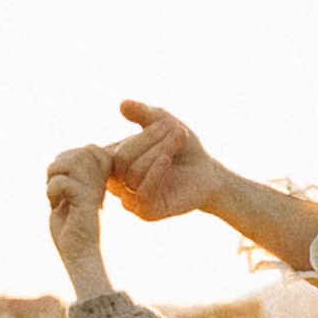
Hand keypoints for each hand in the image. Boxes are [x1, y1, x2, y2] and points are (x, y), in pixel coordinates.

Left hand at [46, 145, 113, 296]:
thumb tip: (60, 158)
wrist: (78, 256)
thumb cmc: (70, 230)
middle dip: (58, 164)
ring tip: (54, 194)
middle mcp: (101, 183)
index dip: (70, 156)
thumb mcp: (67, 198)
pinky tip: (55, 206)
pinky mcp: (87, 203)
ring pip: (72, 161)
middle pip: (80, 151)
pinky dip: (52, 191)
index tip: (61, 179)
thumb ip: (68, 177)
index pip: (91, 149)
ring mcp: (95, 192)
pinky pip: (64, 182)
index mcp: (99, 180)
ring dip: (54, 176)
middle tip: (54, 186)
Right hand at [106, 100, 223, 225]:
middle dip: (149, 140)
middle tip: (176, 129)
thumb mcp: (163, 123)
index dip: (136, 136)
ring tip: (180, 138)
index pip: (109, 150)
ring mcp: (130, 200)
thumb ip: (143, 113)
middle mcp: (117, 184)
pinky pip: (143, 193)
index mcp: (114, 164)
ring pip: (133, 174)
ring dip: (159, 151)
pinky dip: (154, 173)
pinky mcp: (147, 213)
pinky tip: (166, 159)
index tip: (163, 121)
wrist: (208, 172)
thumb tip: (123, 104)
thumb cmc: (182, 148)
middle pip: (121, 160)